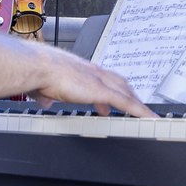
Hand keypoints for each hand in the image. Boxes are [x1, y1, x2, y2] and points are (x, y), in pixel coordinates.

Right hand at [31, 49, 153, 117]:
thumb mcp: (42, 85)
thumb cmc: (36, 72)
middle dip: (129, 93)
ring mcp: (99, 80)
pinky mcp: (101, 91)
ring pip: (126, 92)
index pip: (101, 78)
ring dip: (137, 103)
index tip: (110, 100)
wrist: (37, 67)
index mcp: (80, 69)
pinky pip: (127, 103)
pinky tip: (149, 118)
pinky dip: (140, 111)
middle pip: (119, 82)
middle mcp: (92, 72)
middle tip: (136, 104)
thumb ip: (45, 94)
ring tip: (147, 113)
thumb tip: (43, 101)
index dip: (110, 87)